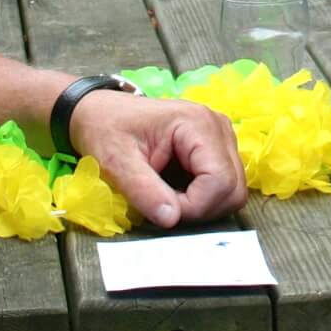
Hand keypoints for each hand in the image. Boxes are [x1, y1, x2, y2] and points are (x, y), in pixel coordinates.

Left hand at [66, 91, 246, 228]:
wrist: (98, 112)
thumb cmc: (105, 129)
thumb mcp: (116, 162)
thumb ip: (143, 191)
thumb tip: (171, 219)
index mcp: (197, 123)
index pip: (220, 181)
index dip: (194, 206)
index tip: (161, 208)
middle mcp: (218, 127)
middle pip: (233, 189)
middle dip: (200, 209)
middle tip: (164, 205)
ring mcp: (221, 137)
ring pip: (232, 190)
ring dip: (202, 205)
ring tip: (167, 196)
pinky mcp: (217, 148)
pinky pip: (223, 185)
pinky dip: (202, 198)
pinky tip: (175, 189)